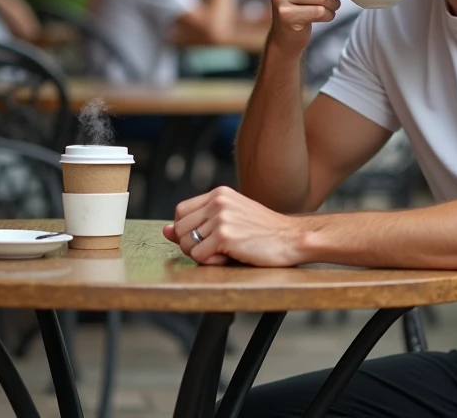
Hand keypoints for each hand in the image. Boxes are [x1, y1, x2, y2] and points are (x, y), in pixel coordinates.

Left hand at [162, 186, 305, 266]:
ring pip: (187, 244)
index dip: (187, 230)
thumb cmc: (263, 232)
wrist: (292, 238)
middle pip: (180, 229)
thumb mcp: (230, 220)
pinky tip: (229, 257)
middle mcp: (217, 201)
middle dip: (192, 245)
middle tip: (216, 249)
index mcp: (218, 194)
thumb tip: (165, 230)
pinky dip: (211, 262)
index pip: (180, 212)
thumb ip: (198, 224)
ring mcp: (221, 217)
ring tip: (225, 252)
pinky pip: (199, 256)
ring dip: (201, 255)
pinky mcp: (225, 235)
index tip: (205, 239)